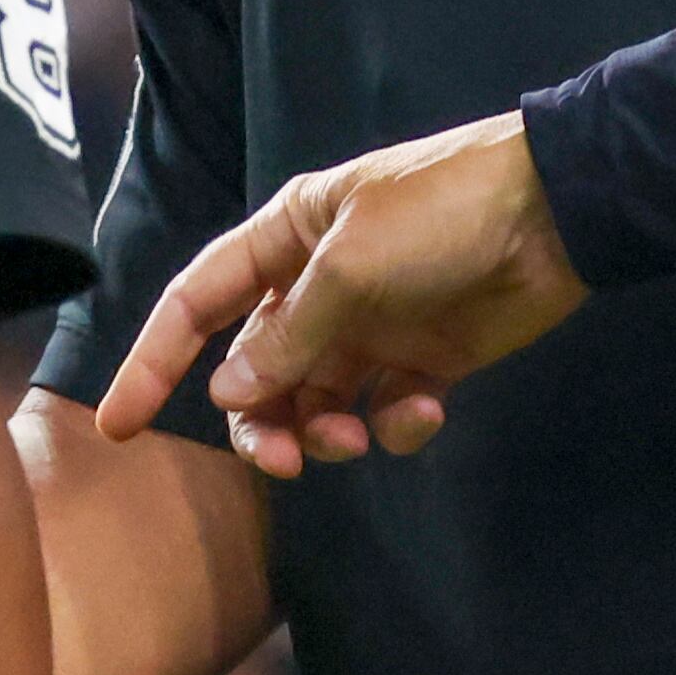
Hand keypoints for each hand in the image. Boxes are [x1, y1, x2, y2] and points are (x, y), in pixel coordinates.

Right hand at [95, 113, 582, 478]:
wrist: (556, 212)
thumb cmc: (441, 213)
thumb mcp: (351, 266)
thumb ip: (287, 336)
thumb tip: (229, 396)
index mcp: (285, 240)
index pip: (196, 305)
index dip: (153, 363)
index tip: (119, 427)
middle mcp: (318, 287)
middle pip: (255, 374)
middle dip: (258, 425)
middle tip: (282, 462)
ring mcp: (373, 327)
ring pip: (315, 402)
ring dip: (321, 433)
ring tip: (353, 438)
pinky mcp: (427, 360)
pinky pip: (386, 411)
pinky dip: (397, 426)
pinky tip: (425, 413)